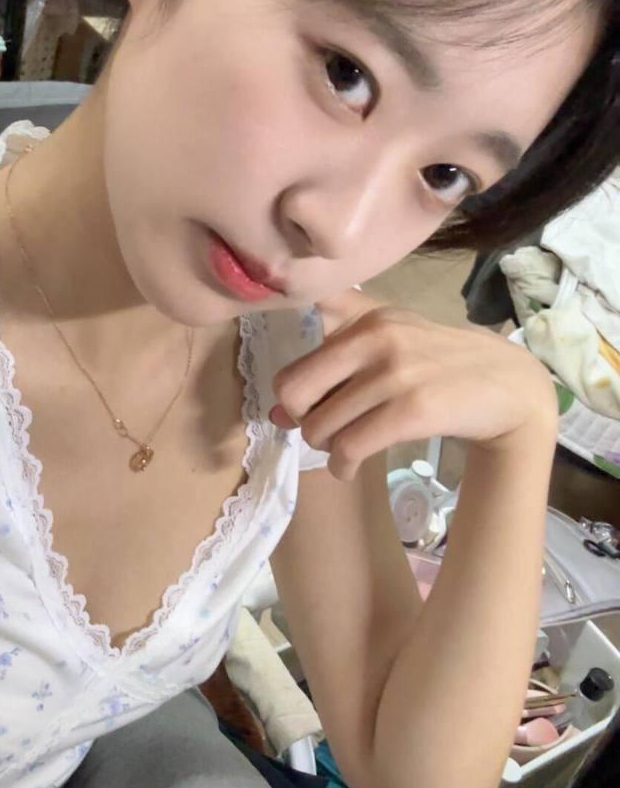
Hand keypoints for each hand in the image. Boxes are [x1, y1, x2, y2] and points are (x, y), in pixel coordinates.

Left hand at [271, 289, 558, 480]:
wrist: (510, 386)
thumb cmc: (442, 363)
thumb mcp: (392, 335)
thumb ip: (334, 359)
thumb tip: (277, 412)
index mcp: (366, 319)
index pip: (296, 364)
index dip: (290, 396)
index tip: (307, 409)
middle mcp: (377, 339)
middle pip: (294, 393)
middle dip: (302, 421)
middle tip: (325, 432)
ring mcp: (396, 373)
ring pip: (321, 426)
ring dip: (326, 449)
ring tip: (345, 451)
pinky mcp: (414, 410)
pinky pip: (351, 447)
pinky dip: (342, 466)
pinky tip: (350, 467)